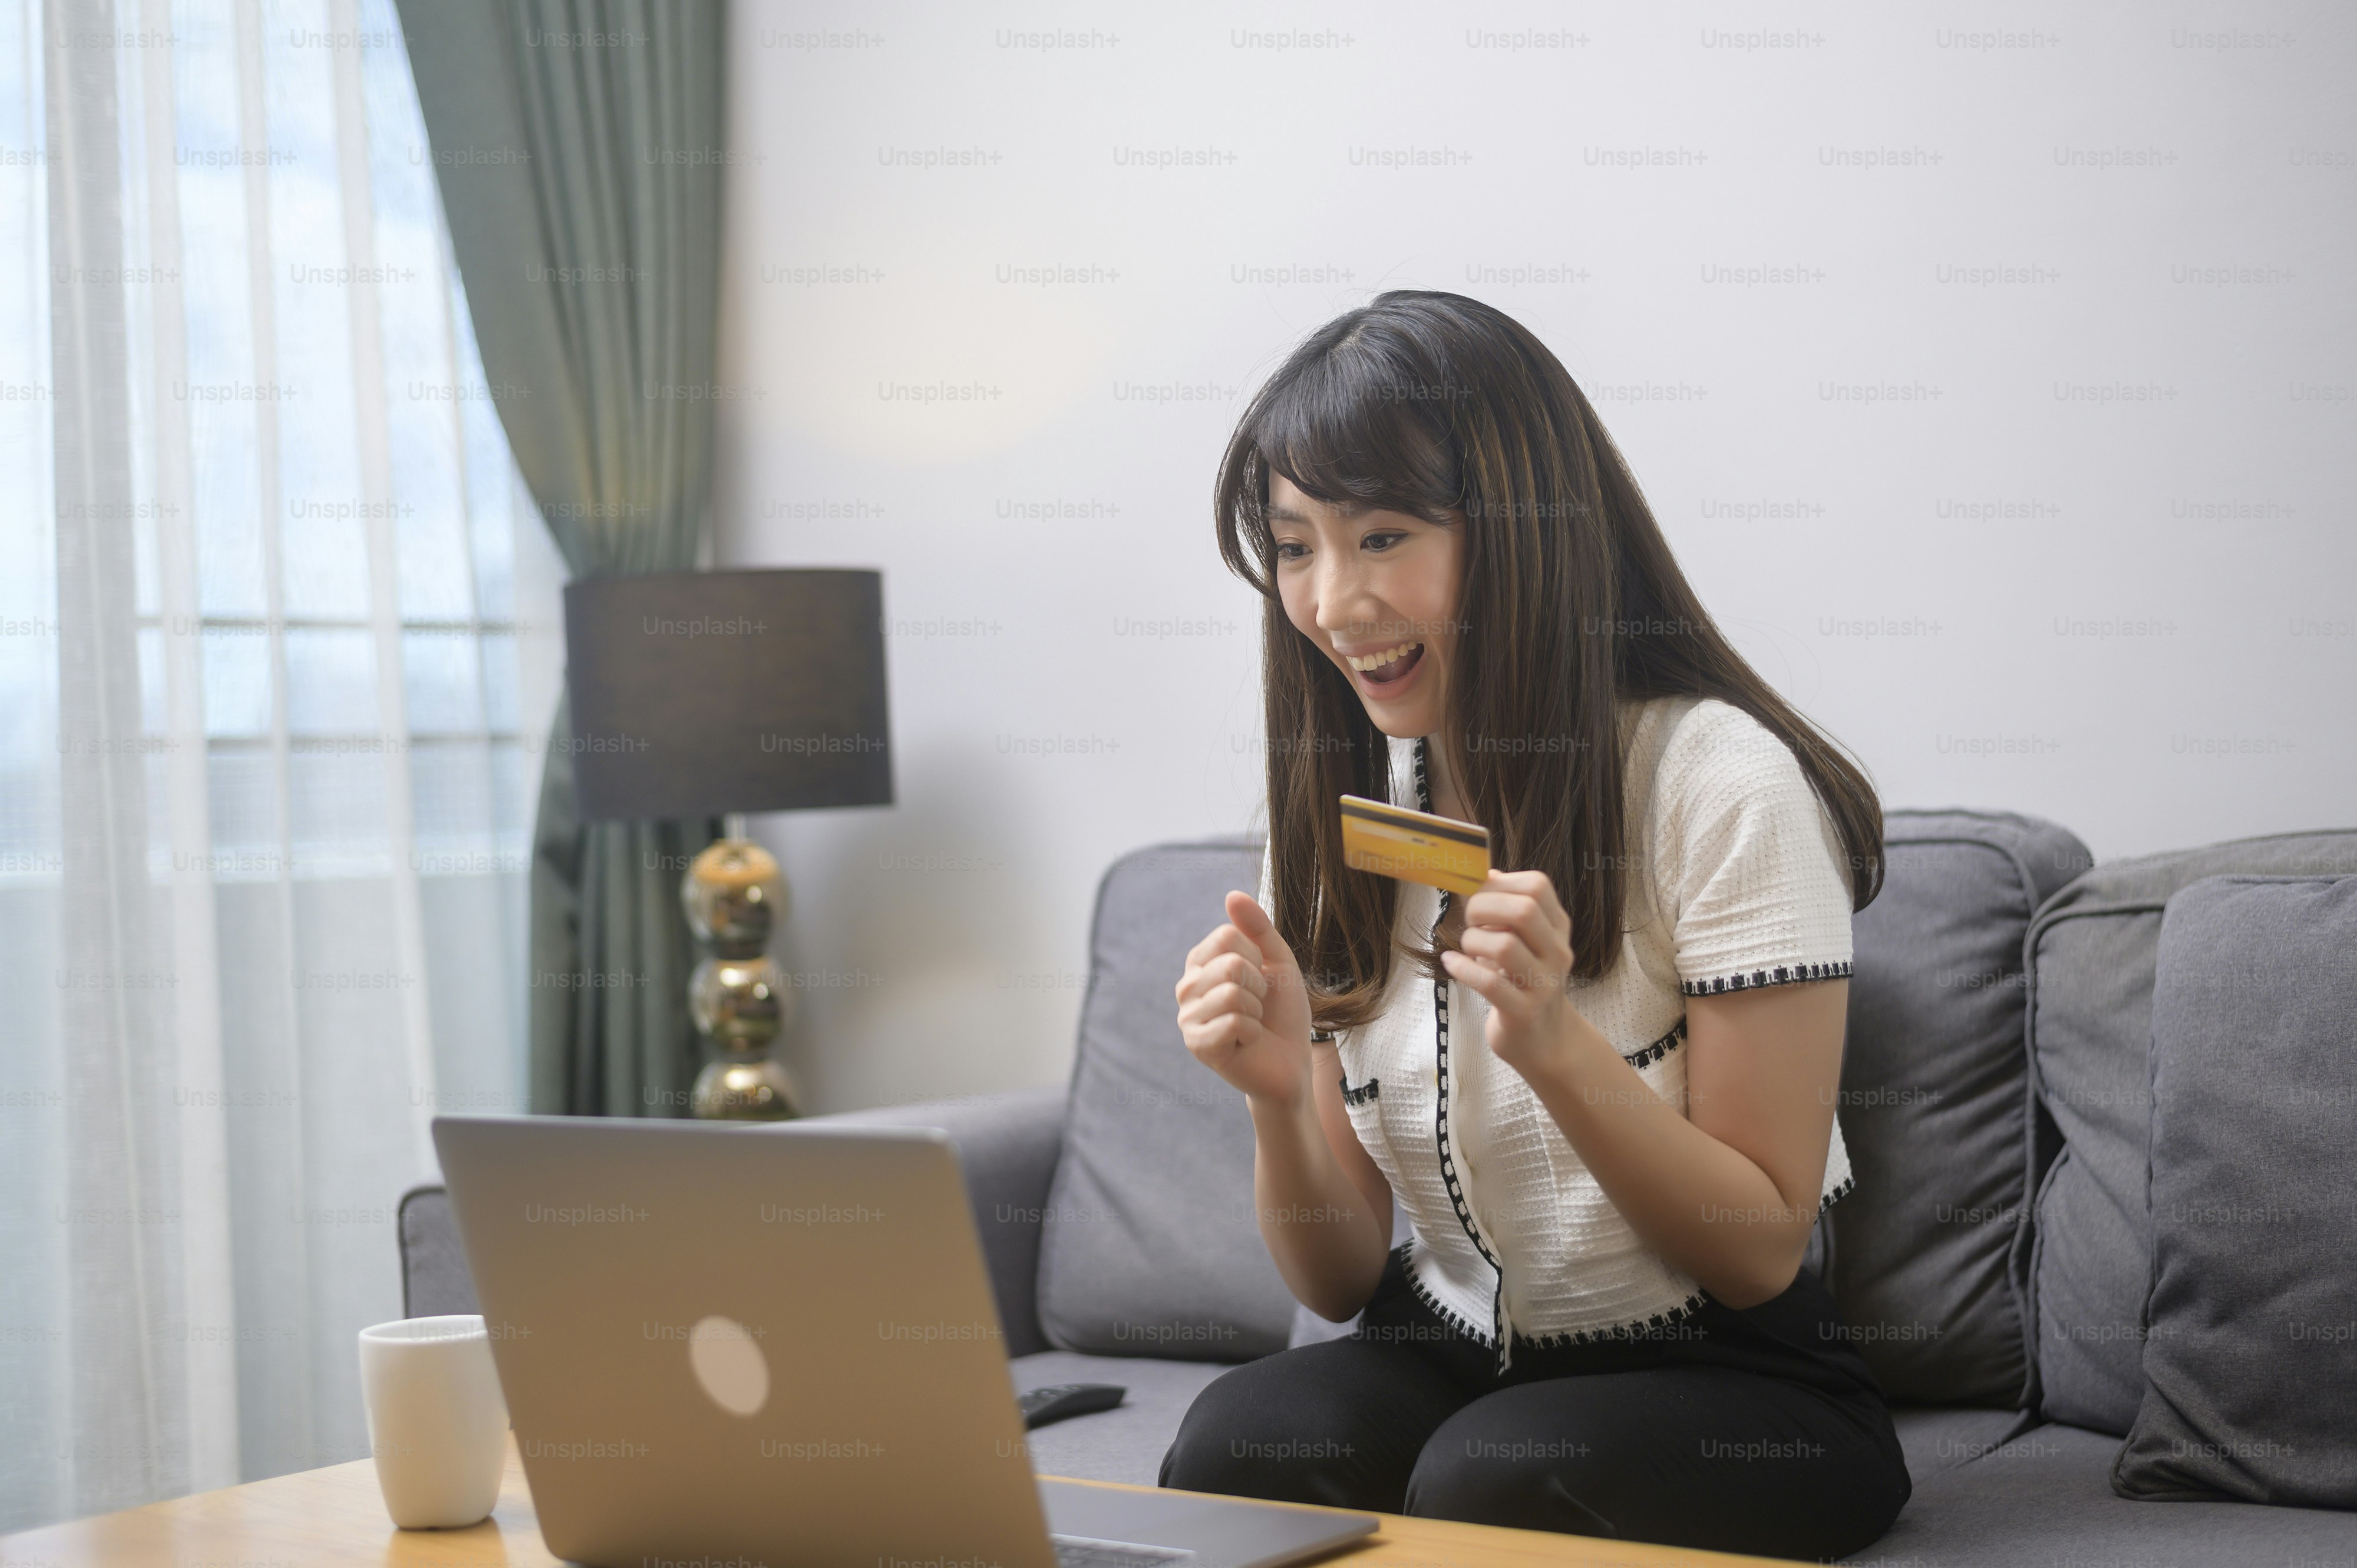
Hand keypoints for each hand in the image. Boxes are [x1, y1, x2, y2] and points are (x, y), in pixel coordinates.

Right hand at [1176, 891, 1316, 1107]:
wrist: (1290, 1061)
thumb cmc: (1282, 1012)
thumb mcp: (1277, 961)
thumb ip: (1257, 927)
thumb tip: (1231, 895)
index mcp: (1201, 962)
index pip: (1227, 936)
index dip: (1256, 956)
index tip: (1260, 978)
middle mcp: (1187, 987)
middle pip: (1229, 964)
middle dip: (1258, 986)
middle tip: (1257, 1006)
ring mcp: (1188, 1017)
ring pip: (1231, 994)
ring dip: (1256, 1010)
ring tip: (1252, 1023)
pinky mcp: (1197, 1045)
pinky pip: (1233, 1023)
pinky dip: (1253, 1032)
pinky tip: (1246, 1042)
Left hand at [1439, 869, 1578, 1075]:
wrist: (1546, 1040)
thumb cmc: (1524, 983)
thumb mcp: (1525, 942)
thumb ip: (1509, 911)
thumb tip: (1486, 873)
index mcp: (1557, 929)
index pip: (1538, 886)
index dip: (1501, 883)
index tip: (1481, 893)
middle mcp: (1556, 953)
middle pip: (1524, 911)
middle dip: (1484, 907)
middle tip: (1470, 920)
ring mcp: (1543, 984)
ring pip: (1505, 946)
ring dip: (1473, 941)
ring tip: (1466, 948)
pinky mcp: (1524, 1013)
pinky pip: (1490, 984)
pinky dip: (1463, 969)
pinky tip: (1452, 964)